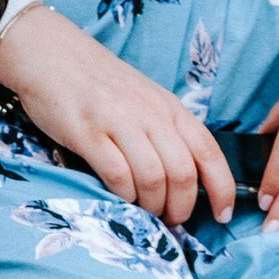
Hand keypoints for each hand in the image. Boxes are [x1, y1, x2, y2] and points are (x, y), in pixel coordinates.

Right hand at [0, 4, 235, 226]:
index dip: (223, 188)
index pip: (209, 152)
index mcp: (171, 109)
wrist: (54, 56)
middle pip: (183, 173)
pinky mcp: (89, 134)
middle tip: (169, 221)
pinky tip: (120, 198)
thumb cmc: (98, 85)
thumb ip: (163, 134)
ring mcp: (120, 123)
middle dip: (181, 208)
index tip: (223, 215)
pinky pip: (117, 174)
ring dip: (152, 206)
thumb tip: (181, 179)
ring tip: (145, 215)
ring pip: (153, 178)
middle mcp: (152, 116)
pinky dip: (123, 195)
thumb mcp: (144, 104)